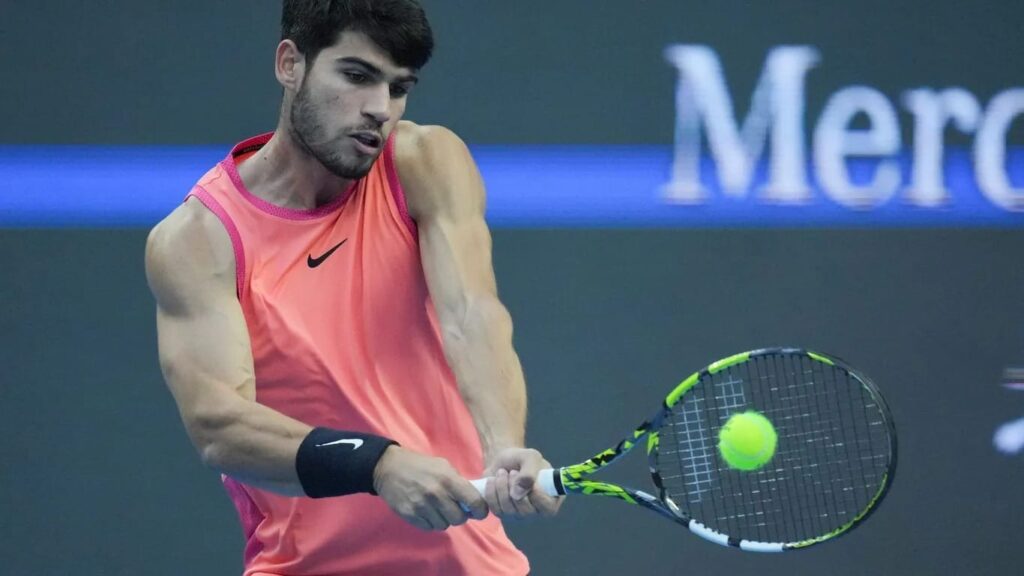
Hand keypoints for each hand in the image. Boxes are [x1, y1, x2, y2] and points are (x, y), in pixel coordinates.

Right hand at [373, 446, 487, 530]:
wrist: (388, 468)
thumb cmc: (420, 465)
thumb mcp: (443, 466)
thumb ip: (458, 482)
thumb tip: (473, 501)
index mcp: (448, 479)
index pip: (474, 502)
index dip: (480, 510)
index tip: (479, 511)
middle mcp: (437, 494)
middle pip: (459, 519)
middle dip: (460, 515)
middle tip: (454, 508)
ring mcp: (422, 506)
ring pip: (444, 525)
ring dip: (444, 519)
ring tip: (438, 508)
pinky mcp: (410, 515)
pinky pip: (429, 528)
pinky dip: (431, 522)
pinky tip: (427, 511)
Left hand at [482, 447, 563, 519]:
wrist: (502, 460)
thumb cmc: (521, 459)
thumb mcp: (530, 457)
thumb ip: (529, 473)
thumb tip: (517, 495)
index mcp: (550, 497)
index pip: (548, 508)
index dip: (538, 496)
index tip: (531, 481)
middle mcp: (535, 510)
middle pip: (525, 511)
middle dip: (515, 487)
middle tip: (513, 471)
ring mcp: (517, 514)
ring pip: (507, 510)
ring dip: (501, 486)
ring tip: (502, 473)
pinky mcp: (501, 513)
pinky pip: (493, 509)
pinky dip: (490, 492)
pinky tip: (493, 480)